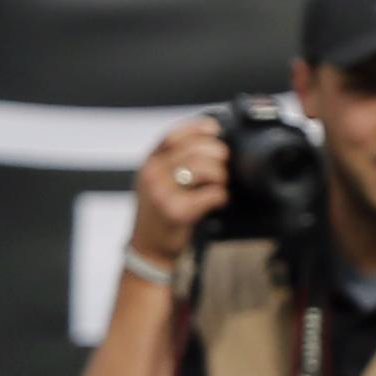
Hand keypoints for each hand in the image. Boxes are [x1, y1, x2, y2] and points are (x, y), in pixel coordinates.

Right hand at [131, 115, 229, 261]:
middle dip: (216, 152)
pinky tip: (220, 199)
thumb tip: (205, 141)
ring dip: (220, 173)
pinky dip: (221, 195)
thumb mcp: (156, 181)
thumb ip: (171, 161)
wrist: (149, 248)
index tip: (215, 128)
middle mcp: (153, 175)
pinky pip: (210, 194)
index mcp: (149, 163)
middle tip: (225, 160)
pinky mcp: (179, 213)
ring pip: (201, 169)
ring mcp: (164, 194)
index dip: (196, 128)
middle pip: (191, 150)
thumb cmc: (159, 213)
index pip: (172, 136)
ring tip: (222, 181)